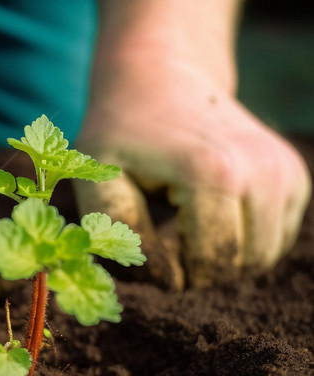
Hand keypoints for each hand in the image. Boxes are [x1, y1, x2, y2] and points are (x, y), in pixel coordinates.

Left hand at [74, 58, 310, 288]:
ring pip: (260, 260)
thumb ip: (120, 231)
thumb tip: (166, 279)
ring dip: (219, 257)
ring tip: (182, 222)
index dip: (173, 272)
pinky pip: (271, 242)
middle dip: (196, 267)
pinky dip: (240, 242)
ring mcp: (285, 173)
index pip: (208, 264)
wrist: (160, 79)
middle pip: (236, 265)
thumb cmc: (121, 133)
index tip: (147, 244)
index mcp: (214, 173)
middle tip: (163, 232)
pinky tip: (208, 214)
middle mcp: (262, 171)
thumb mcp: (98, 178)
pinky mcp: (294, 178)